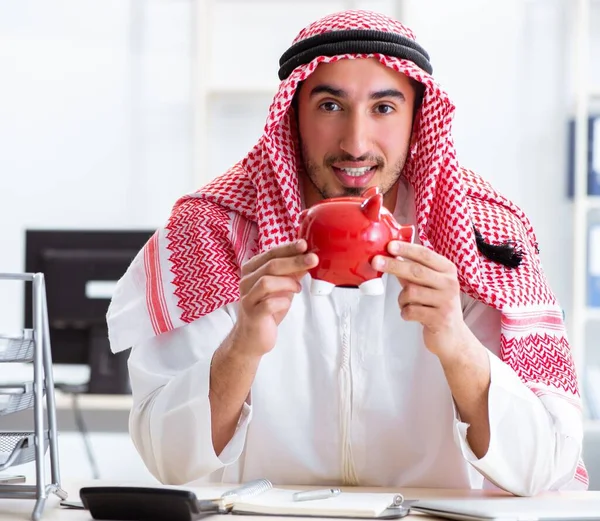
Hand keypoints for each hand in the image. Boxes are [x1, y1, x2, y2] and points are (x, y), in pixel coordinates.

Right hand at [234, 239, 317, 356]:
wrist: (252, 337)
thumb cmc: (267, 308)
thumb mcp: (282, 286)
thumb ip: (292, 272)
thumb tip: (309, 257)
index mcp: (252, 269)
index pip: (270, 253)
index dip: (288, 248)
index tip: (304, 244)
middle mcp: (246, 281)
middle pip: (270, 265)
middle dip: (294, 261)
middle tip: (312, 259)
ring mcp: (247, 298)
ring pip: (266, 282)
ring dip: (287, 282)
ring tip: (298, 288)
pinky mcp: (252, 314)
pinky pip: (268, 304)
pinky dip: (282, 301)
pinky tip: (286, 303)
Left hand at [371, 240, 468, 359]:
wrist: (453, 336)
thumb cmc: (436, 306)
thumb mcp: (427, 284)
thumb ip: (412, 270)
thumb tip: (390, 255)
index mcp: (447, 270)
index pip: (425, 254)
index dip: (406, 249)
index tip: (390, 245)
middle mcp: (449, 283)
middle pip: (416, 270)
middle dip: (393, 265)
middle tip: (375, 261)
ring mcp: (446, 301)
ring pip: (410, 292)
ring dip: (402, 299)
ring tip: (407, 304)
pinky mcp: (440, 319)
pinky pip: (411, 310)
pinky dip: (405, 312)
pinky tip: (411, 315)